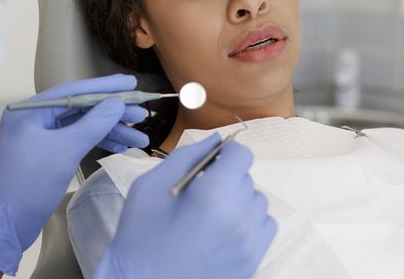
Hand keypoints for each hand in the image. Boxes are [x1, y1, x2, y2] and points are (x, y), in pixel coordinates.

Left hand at [0, 74, 147, 274]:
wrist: (2, 226)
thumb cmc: (26, 186)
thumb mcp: (64, 151)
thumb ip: (92, 124)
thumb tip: (115, 104)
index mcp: (30, 111)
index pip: (74, 91)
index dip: (105, 87)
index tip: (131, 83)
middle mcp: (33, 119)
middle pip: (80, 109)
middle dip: (112, 113)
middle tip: (141, 114)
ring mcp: (38, 138)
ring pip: (80, 126)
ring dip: (109, 131)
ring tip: (138, 137)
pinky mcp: (44, 155)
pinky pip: (74, 141)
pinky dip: (96, 142)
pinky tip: (118, 146)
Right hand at [93, 134, 276, 278]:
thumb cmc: (140, 234)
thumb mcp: (151, 184)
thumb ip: (188, 156)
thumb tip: (216, 140)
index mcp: (215, 194)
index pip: (241, 155)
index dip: (225, 152)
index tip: (211, 160)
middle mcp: (240, 218)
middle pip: (247, 178)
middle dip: (226, 177)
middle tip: (198, 192)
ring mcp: (249, 244)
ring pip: (257, 202)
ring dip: (238, 199)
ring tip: (209, 213)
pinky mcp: (252, 262)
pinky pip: (264, 227)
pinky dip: (248, 221)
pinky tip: (223, 228)